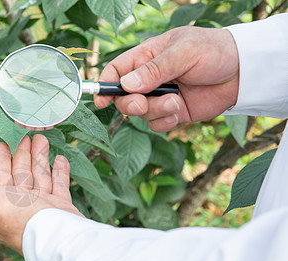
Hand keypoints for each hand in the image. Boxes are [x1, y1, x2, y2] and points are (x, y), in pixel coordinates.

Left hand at [0, 134, 82, 254]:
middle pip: (21, 174)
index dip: (0, 160)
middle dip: (22, 154)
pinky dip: (59, 172)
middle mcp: (21, 206)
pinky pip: (59, 185)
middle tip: (25, 134)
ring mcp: (42, 207)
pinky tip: (61, 158)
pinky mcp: (61, 208)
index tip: (2, 143)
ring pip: (39, 176)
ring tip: (42, 138)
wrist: (62, 242)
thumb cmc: (27, 223)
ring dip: (40, 157)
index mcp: (2, 205)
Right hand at [95, 26, 238, 131]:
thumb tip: (126, 85)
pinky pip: (156, 125)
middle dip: (131, 104)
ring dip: (155, 112)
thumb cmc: (213, 51)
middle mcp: (149, 79)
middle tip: (142, 104)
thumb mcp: (183, 53)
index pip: (116, 71)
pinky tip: (179, 112)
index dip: (104, 86)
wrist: (243, 72)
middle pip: (123, 98)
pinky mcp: (172, 113)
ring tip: (177, 102)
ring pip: (140, 114)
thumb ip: (154, 70)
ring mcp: (160, 97)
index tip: (101, 100)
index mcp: (146, 58)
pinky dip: (164, 122)